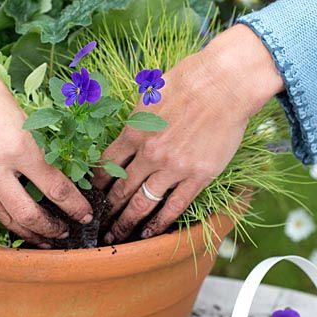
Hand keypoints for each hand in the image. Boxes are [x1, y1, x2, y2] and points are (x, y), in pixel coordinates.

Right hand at [0, 32, 92, 244]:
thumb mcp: (20, 114)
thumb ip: (35, 146)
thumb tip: (54, 173)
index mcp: (17, 145)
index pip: (54, 187)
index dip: (73, 206)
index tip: (84, 215)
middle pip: (28, 215)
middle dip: (50, 229)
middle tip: (63, 234)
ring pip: (3, 217)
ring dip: (25, 230)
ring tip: (40, 236)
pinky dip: (1, 209)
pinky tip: (11, 210)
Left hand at [93, 24, 283, 243]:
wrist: (226, 82)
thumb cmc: (190, 79)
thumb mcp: (150, 93)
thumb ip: (138, 118)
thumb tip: (128, 130)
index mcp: (134, 131)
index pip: (106, 165)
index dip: (96, 185)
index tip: (90, 197)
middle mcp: (149, 153)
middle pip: (120, 190)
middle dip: (106, 211)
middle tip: (97, 227)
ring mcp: (173, 167)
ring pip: (142, 203)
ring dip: (126, 222)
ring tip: (117, 237)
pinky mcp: (198, 175)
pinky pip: (175, 206)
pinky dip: (160, 222)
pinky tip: (150, 232)